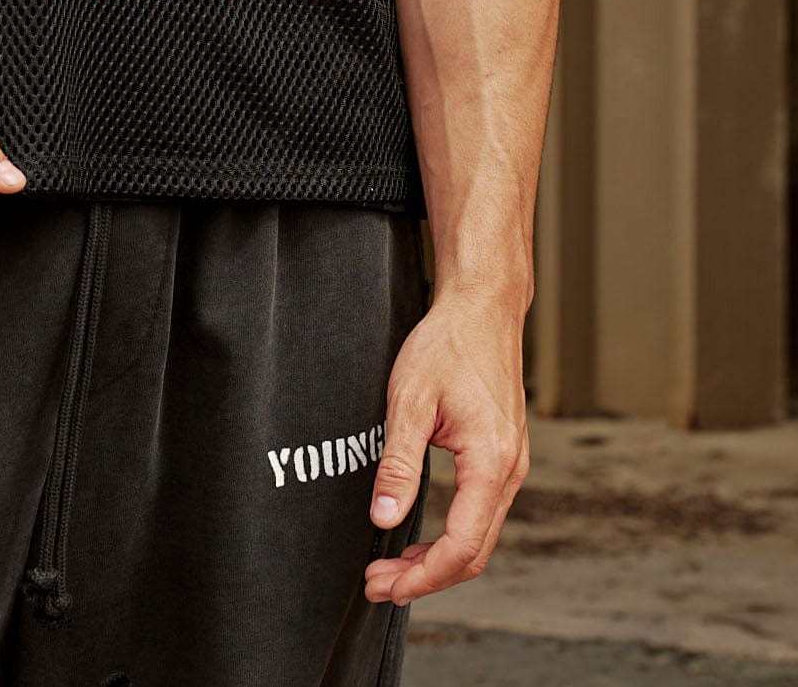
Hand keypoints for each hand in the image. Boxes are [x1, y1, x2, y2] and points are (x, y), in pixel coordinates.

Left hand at [363, 289, 528, 606]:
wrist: (482, 307)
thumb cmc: (447, 344)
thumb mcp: (410, 401)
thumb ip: (398, 463)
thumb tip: (383, 518)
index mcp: (491, 462)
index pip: (462, 546)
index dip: (422, 575)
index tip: (384, 584)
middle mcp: (510, 471)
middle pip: (474, 552)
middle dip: (427, 577)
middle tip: (379, 584)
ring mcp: (512, 465)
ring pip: (480, 537)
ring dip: (438, 559)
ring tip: (393, 566)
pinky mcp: (504, 456)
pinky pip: (482, 513)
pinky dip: (452, 535)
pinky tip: (421, 535)